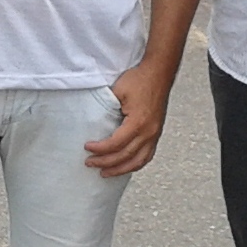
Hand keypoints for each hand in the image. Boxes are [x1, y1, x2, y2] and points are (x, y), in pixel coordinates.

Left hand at [83, 61, 173, 177]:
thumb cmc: (140, 79)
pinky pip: (147, 155)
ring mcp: (155, 134)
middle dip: (105, 163)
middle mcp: (149, 132)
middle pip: (125, 156)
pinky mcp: (157, 133)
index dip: (100, 149)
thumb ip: (106, 108)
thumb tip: (92, 122)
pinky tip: (125, 167)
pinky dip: (135, 164)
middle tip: (90, 163)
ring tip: (105, 173)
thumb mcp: (117, 90)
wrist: (159, 73)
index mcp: (138, 122)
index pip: (115, 144)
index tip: (87, 148)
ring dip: (120, 169)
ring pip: (138, 161)